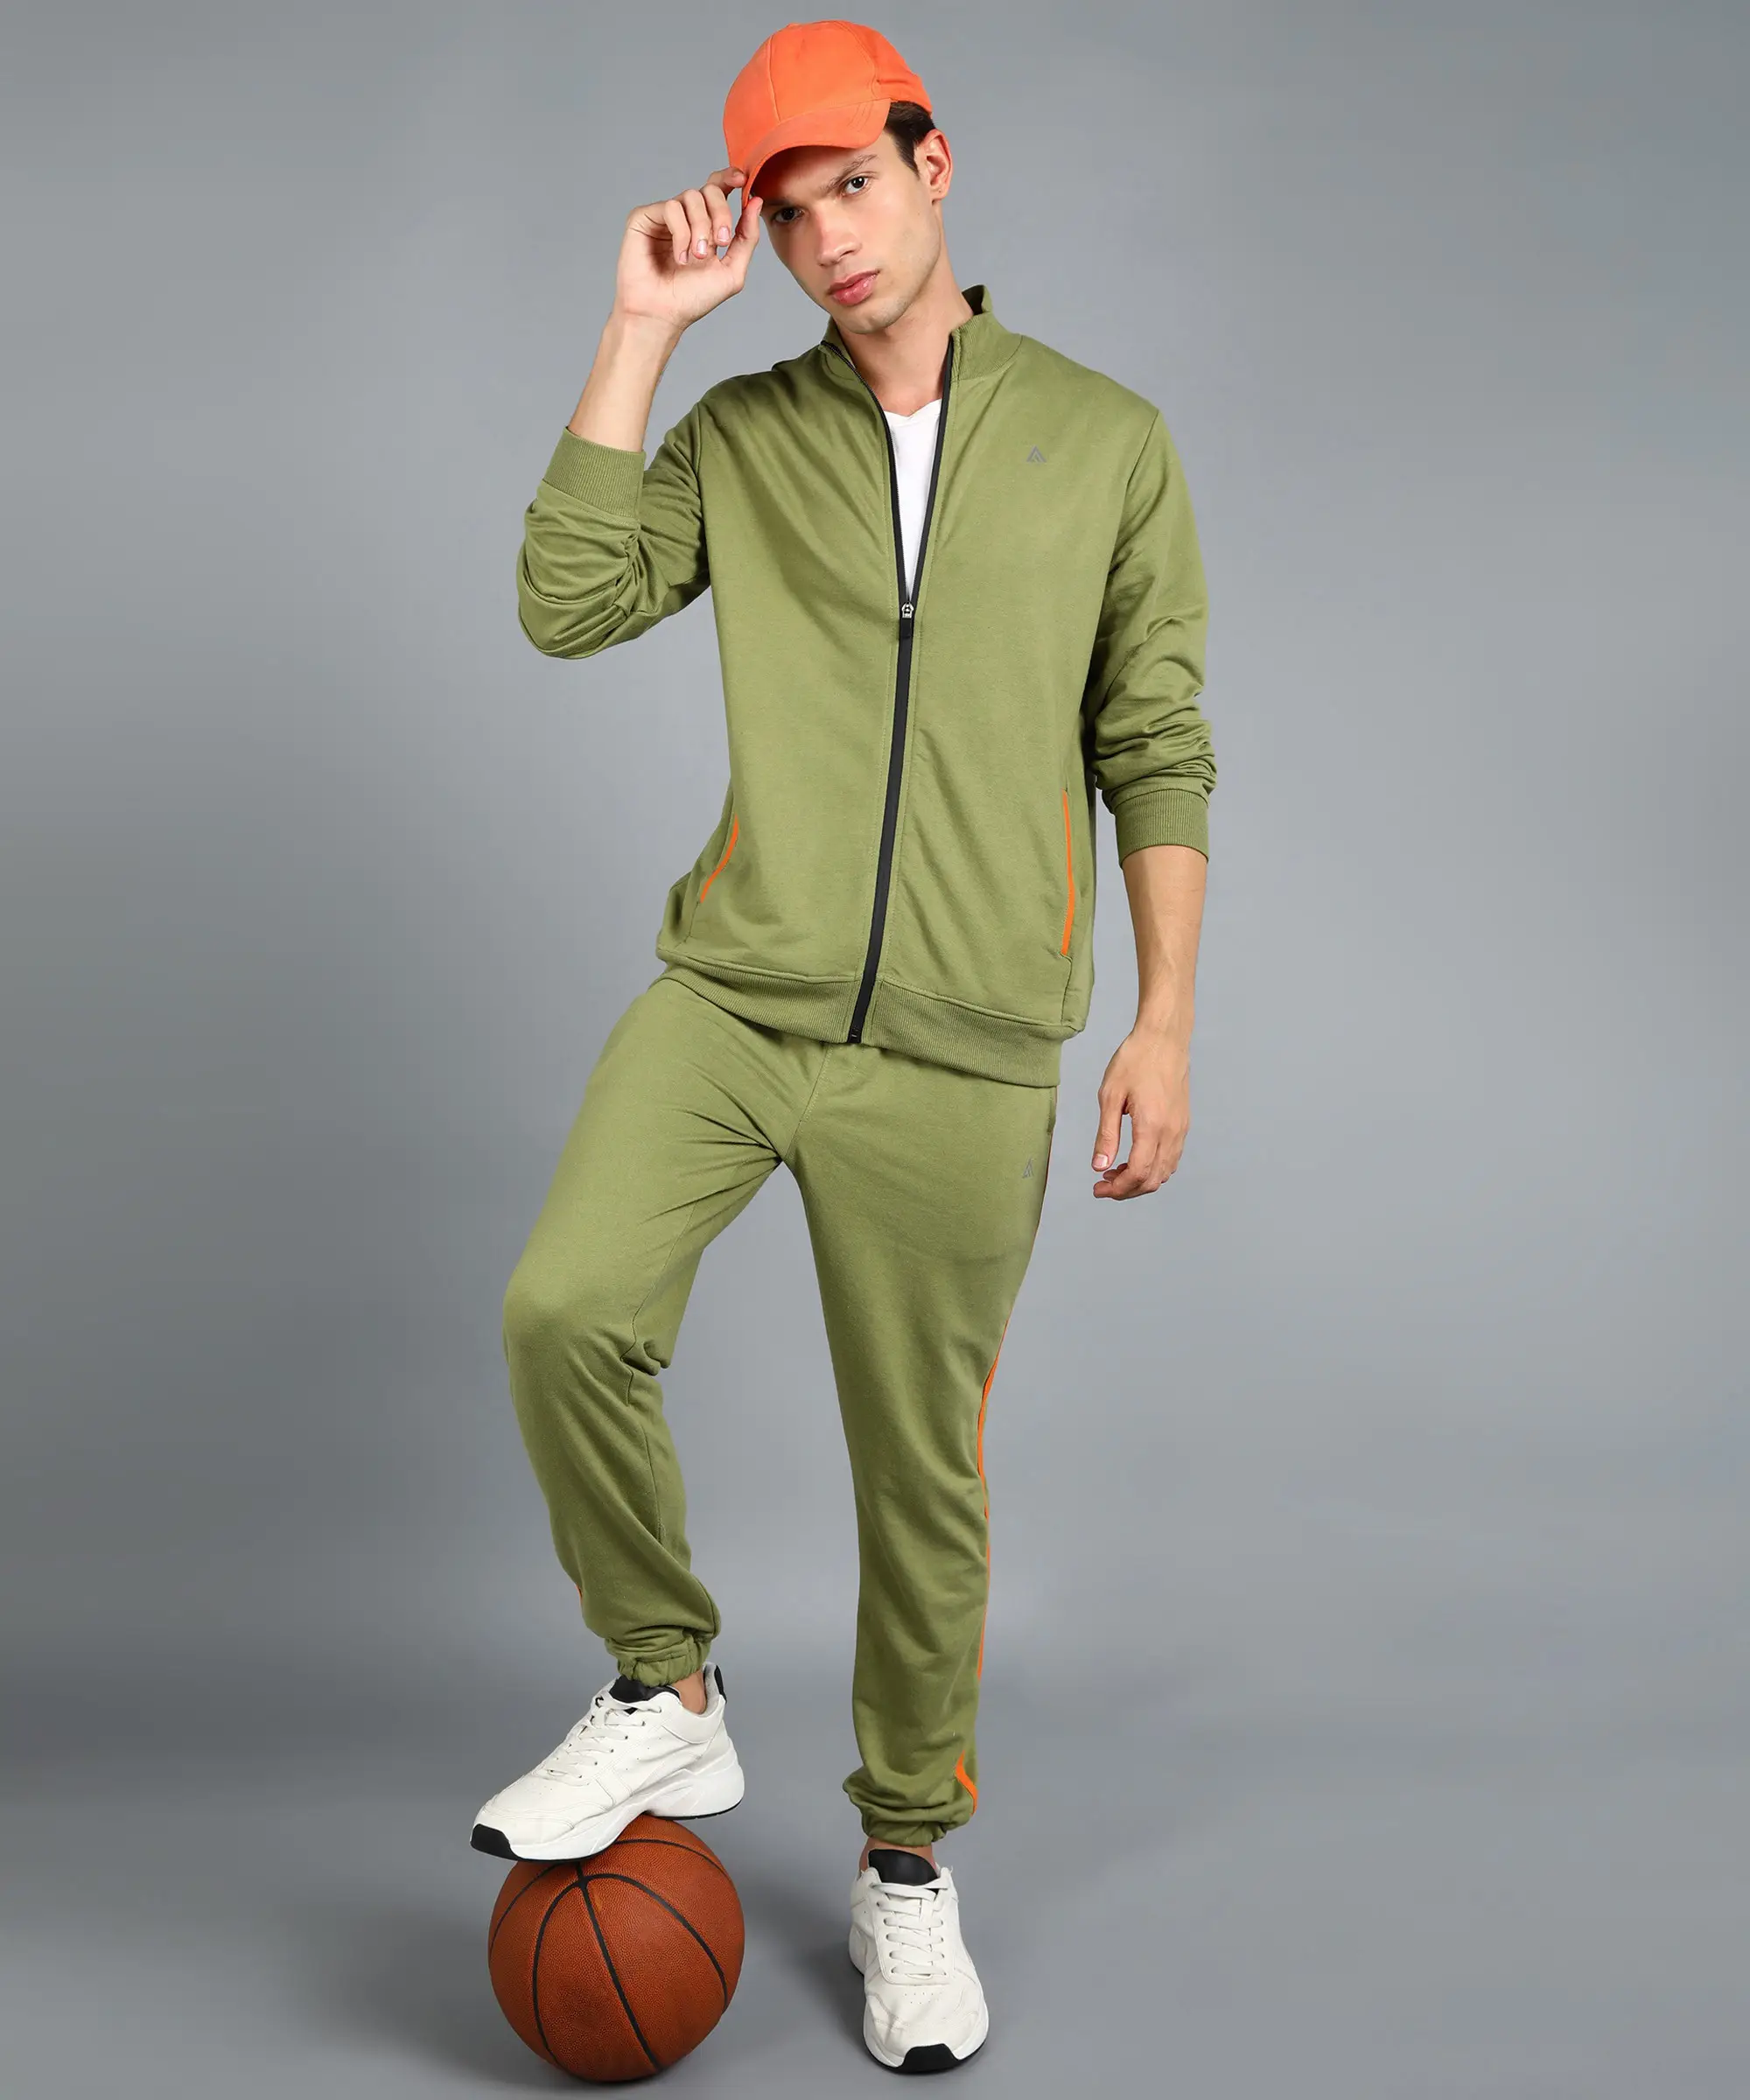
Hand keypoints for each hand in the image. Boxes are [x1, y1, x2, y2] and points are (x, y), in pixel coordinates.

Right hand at [614, 165, 761, 333]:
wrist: (662, 315)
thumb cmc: (692, 299)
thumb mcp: (732, 271)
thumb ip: (747, 238)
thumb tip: (755, 201)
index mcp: (705, 225)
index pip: (718, 189)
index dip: (729, 178)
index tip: (742, 180)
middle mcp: (685, 217)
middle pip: (709, 189)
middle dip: (721, 214)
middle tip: (721, 242)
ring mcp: (664, 216)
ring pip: (691, 197)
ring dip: (700, 228)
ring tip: (697, 257)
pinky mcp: (644, 217)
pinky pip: (670, 207)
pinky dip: (681, 232)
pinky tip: (679, 257)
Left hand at [1090, 1025, 1190, 1198]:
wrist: (1164, 1038)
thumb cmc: (1135, 1060)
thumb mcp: (1110, 1095)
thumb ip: (1106, 1135)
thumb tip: (1099, 1167)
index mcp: (1152, 1126)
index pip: (1138, 1173)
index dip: (1117, 1188)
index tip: (1098, 1188)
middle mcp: (1172, 1132)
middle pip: (1153, 1180)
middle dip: (1127, 1189)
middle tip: (1103, 1184)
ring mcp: (1181, 1129)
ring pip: (1165, 1172)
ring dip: (1140, 1180)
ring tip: (1115, 1171)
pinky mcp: (1183, 1123)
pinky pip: (1172, 1158)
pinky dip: (1154, 1168)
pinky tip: (1135, 1158)